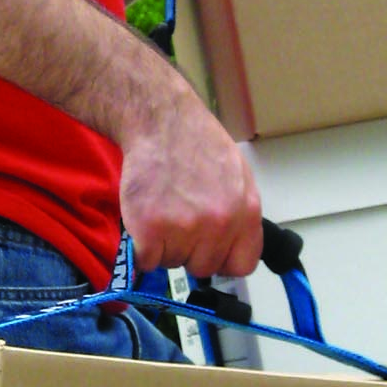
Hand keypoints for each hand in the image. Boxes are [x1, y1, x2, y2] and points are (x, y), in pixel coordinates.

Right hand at [119, 79, 262, 279]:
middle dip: (189, 250)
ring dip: (163, 246)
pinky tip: (145, 219)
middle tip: (177, 218)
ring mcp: (186, 228)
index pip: (242, 265)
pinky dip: (140, 247)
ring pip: (172, 263)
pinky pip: (146, 261)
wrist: (160, 119)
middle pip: (203, 266)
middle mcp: (220, 224)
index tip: (209, 250)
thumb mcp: (237, 177)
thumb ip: (239, 217)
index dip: (223, 259)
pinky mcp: (151, 230)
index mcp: (246, 213)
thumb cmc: (197, 143)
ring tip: (162, 209)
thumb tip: (233, 251)